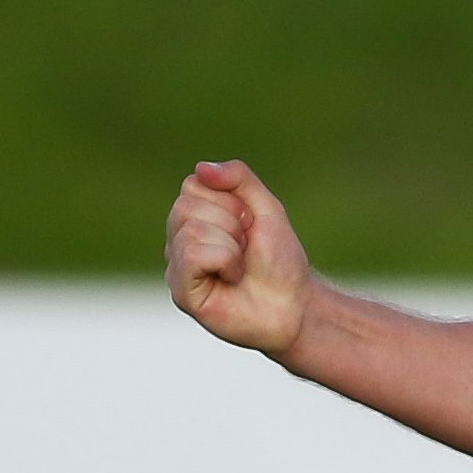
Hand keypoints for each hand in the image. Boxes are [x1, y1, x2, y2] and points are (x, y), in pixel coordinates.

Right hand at [166, 159, 310, 356]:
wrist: (295, 305)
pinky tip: (230, 279)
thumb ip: (238, 178)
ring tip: (240, 267)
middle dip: (230, 224)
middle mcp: (179, 240)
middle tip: (246, 249)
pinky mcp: (181, 293)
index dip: (230, 201)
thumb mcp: (266, 208)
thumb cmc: (279, 260)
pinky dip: (224, 261)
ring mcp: (177, 267)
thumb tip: (200, 167)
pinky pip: (193, 255)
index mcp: (195, 217)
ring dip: (231, 246)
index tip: (249, 224)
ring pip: (191, 231)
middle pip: (187, 206)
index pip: (193, 184)